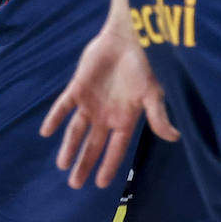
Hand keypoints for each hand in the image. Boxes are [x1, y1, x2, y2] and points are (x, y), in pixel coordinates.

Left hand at [40, 19, 178, 188]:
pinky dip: (55, 118)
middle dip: (84, 163)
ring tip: (62, 166)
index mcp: (125, 119)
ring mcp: (90, 102)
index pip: (115, 149)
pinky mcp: (77, 87)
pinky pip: (63, 106)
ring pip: (76, 130)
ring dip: (69, 147)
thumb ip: (158, 116)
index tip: (99, 184)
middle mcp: (106, 115)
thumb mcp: (153, 93)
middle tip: (74, 184)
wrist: (128, 37)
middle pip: (93, 145)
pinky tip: (46, 132)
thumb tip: (174, 138)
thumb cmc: (145, 65)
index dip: (108, 166)